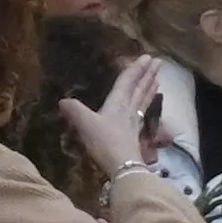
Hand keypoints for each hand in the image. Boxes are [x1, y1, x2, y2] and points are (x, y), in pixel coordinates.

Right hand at [60, 59, 157, 180]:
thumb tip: (63, 101)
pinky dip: (146, 104)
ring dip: (150, 87)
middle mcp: (129, 110)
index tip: (147, 57)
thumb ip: (75, 111)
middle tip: (158, 62)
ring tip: (157, 79)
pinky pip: (142, 113)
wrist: (123, 165)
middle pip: (140, 88)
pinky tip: (146, 106)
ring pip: (144, 99)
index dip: (136, 69)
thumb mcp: (85, 124)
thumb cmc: (105, 142)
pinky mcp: (135, 134)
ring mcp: (134, 122)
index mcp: (118, 103)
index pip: (127, 82)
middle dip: (148, 74)